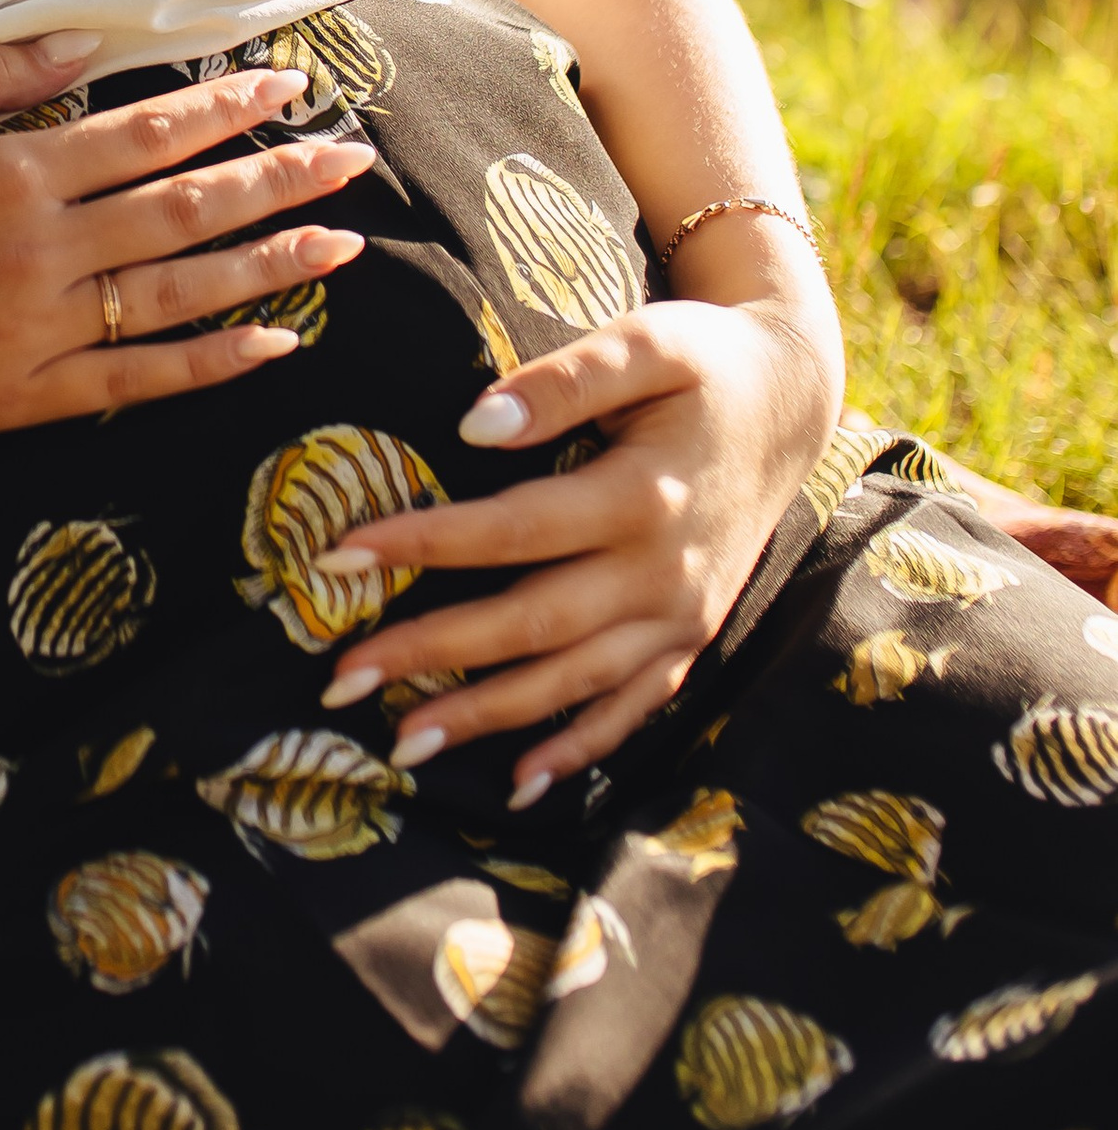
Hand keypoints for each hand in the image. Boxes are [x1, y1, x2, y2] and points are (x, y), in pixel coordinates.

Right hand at [0, 35, 374, 445]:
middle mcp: (41, 250)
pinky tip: (272, 346)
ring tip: (341, 246)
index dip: (228, 109)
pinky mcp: (22, 397)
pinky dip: (210, 365)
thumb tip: (86, 44)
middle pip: (186, 209)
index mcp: (13, 173)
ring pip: (180, 295)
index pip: (148, 134)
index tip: (290, 88)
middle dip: (278, 179)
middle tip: (352, 160)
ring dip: (268, 266)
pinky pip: (136, 380)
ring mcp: (38, 330)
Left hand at [312, 289, 839, 810]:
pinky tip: (518, 786)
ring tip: (401, 745)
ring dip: (486, 718)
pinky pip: (633, 708)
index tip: (338, 558)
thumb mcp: (645, 342)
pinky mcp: (691, 638)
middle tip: (339, 679)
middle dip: (431, 654)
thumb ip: (563, 380)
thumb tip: (473, 426)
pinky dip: (578, 750)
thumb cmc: (704, 362)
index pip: (512, 531)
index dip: (423, 545)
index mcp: (643, 497)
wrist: (792, 402)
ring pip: (573, 684)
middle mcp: (665, 572)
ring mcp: (682, 616)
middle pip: (531, 625)